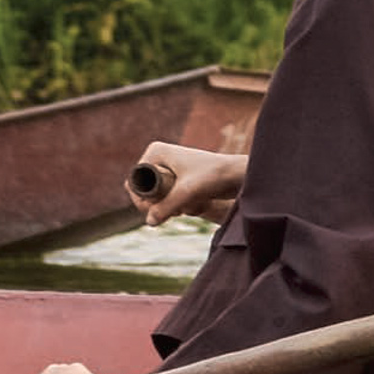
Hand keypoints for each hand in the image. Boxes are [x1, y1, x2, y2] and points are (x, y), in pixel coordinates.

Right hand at [126, 141, 246, 226]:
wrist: (240, 174)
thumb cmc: (216, 176)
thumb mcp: (188, 192)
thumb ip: (167, 207)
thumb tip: (149, 222)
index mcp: (156, 152)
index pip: (134, 182)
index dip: (143, 200)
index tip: (160, 207)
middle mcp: (159, 158)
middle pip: (142, 192)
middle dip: (158, 205)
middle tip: (178, 210)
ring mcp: (168, 169)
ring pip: (155, 198)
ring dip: (170, 208)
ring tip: (189, 206)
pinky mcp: (178, 180)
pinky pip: (167, 200)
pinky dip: (177, 207)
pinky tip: (195, 206)